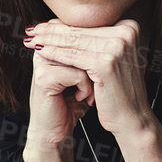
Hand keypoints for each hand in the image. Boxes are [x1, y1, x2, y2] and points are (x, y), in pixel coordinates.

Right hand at [21, 22, 93, 155]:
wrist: (55, 131)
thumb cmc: (71, 103)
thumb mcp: (85, 73)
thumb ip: (92, 51)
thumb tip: (119, 30)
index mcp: (53, 43)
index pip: (82, 32)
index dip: (97, 51)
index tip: (103, 70)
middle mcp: (45, 48)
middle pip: (83, 42)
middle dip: (96, 65)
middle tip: (102, 80)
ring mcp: (42, 61)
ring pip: (83, 57)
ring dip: (92, 78)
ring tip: (92, 91)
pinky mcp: (44, 77)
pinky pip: (78, 74)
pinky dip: (85, 88)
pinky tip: (81, 98)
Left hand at [23, 17, 161, 142]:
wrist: (132, 118)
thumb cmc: (119, 91)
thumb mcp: (110, 59)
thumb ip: (96, 41)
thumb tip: (66, 25)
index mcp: (129, 27)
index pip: (88, 25)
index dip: (63, 24)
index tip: (43, 25)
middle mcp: (126, 32)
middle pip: (81, 31)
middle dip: (52, 30)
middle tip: (32, 30)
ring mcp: (117, 46)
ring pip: (74, 42)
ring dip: (49, 41)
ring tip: (32, 40)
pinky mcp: (106, 62)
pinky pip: (73, 57)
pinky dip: (55, 54)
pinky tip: (41, 52)